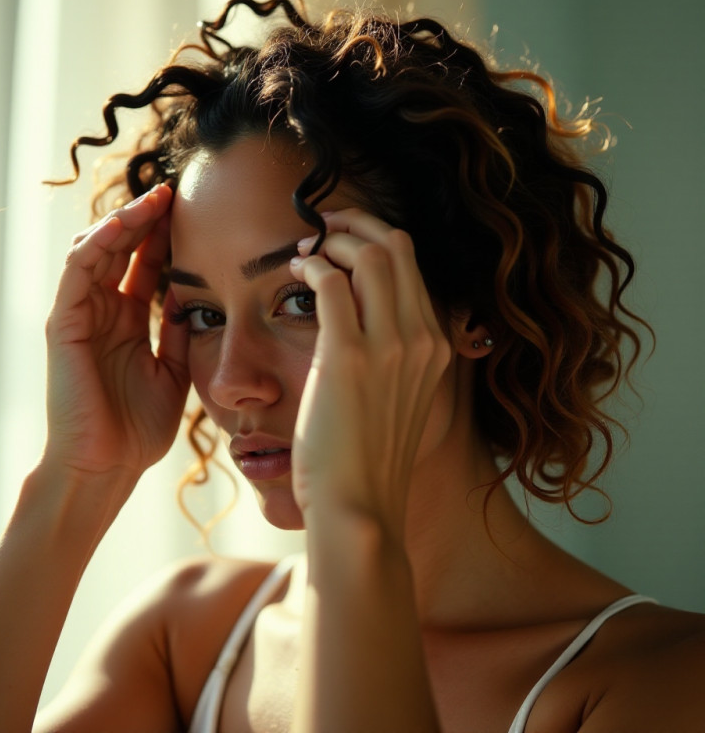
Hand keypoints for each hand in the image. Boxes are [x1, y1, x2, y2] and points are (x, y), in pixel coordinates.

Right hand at [43, 185, 188, 477]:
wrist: (107, 467)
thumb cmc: (137, 428)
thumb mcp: (172, 370)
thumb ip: (178, 331)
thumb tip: (193, 292)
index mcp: (127, 323)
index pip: (145, 266)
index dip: (165, 238)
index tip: (195, 213)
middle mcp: (103, 312)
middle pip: (122, 250)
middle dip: (147, 219)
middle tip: (175, 192)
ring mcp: (81, 315)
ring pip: (96, 250)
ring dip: (124, 222)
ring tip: (155, 199)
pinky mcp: (63, 323)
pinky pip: (77, 271)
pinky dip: (98, 243)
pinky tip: (124, 224)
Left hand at [289, 208, 449, 538]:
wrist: (361, 508)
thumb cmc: (370, 459)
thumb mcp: (403, 400)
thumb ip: (398, 356)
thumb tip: (364, 317)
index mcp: (437, 346)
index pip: (414, 267)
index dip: (376, 240)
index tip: (345, 238)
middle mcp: (423, 339)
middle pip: (397, 247)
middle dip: (356, 224)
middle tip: (323, 226)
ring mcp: (391, 346)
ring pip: (370, 254)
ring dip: (333, 239)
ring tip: (306, 247)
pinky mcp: (349, 356)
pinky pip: (332, 283)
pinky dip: (312, 265)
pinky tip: (296, 270)